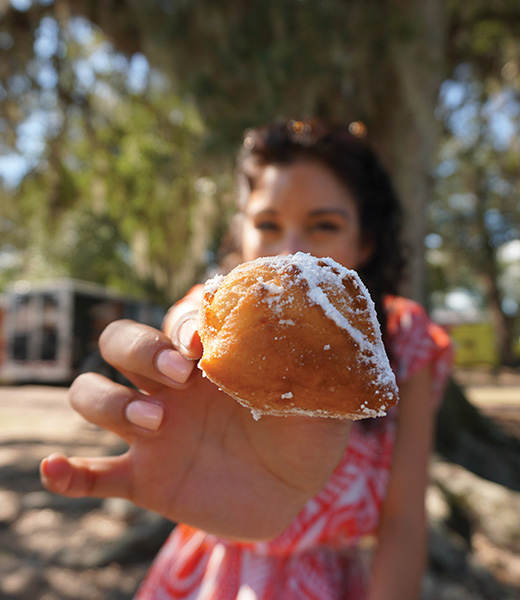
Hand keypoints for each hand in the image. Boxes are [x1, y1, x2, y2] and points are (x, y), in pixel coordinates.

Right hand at [41, 319, 350, 540]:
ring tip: (156, 423)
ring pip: (94, 397)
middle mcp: (170, 385)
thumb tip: (302, 322)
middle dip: (139, 350)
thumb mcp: (317, 398)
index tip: (204, 341)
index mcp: (210, 357)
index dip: (181, 322)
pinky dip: (68, 473)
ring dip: (111, 404)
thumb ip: (310, 365)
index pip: (176, 319)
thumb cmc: (306, 433)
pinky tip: (56, 470)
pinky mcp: (144, 477)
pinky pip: (92, 474)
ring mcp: (151, 430)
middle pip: (119, 343)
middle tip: (180, 374)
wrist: (297, 493)